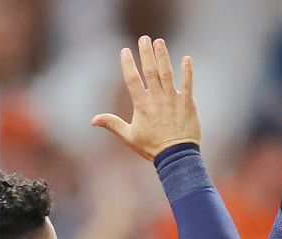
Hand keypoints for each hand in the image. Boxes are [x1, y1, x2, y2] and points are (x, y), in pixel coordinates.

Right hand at [92, 36, 199, 159]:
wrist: (176, 157)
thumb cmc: (152, 147)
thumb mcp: (129, 137)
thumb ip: (112, 124)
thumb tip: (92, 120)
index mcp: (142, 105)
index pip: (132, 80)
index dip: (128, 64)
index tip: (125, 50)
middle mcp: (157, 99)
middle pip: (150, 71)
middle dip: (146, 53)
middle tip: (144, 38)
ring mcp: (173, 100)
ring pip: (167, 74)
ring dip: (163, 56)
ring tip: (159, 42)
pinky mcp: (188, 104)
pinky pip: (188, 84)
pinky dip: (188, 71)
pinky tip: (187, 58)